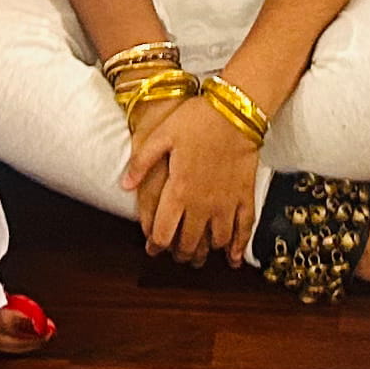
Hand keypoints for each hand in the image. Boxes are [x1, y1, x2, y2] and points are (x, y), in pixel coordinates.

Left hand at [120, 90, 261, 264]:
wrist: (236, 110)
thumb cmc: (197, 120)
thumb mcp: (161, 135)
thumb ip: (141, 162)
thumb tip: (124, 185)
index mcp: (179, 191)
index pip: (164, 232)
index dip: (156, 245)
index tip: (153, 248)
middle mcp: (202, 204)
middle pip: (190, 243)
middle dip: (180, 253)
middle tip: (175, 254)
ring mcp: (226, 203)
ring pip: (216, 241)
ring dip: (206, 252)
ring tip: (199, 256)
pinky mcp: (245, 196)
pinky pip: (243, 229)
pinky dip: (238, 247)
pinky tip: (233, 258)